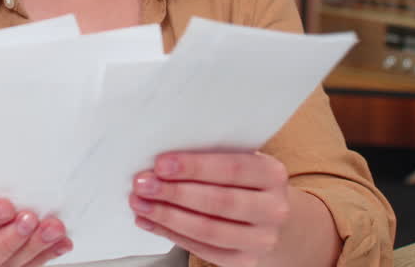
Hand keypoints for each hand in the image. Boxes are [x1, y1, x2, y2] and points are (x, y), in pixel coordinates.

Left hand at [129, 152, 289, 266]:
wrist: (272, 217)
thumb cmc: (248, 183)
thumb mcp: (243, 161)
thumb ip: (212, 157)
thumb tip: (164, 161)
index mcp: (272, 175)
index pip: (232, 169)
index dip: (194, 167)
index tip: (161, 164)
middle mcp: (273, 209)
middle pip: (218, 202)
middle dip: (174, 193)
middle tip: (144, 184)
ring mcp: (260, 239)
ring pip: (207, 229)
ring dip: (167, 216)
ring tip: (141, 204)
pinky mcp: (244, 260)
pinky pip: (202, 249)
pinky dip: (171, 234)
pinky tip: (151, 221)